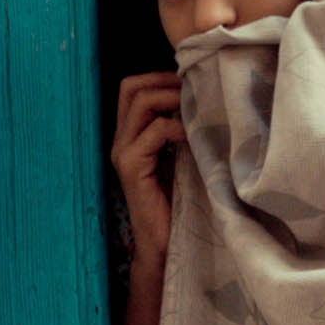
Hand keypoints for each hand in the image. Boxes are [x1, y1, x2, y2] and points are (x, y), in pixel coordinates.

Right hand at [109, 72, 183, 278]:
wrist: (165, 246)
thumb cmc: (178, 204)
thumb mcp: (181, 158)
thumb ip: (181, 131)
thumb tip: (204, 100)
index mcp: (130, 136)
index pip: (133, 88)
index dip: (160, 78)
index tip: (191, 85)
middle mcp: (121, 141)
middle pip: (130, 86)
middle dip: (163, 80)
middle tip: (193, 91)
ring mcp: (122, 153)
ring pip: (139, 101)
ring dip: (172, 98)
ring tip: (195, 109)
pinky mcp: (131, 168)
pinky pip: (153, 130)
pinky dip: (176, 127)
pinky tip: (193, 138)